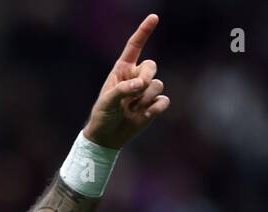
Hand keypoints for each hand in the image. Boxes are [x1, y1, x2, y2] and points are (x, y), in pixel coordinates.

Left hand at [82, 13, 169, 149]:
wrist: (108, 136)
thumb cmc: (103, 115)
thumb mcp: (107, 101)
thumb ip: (123, 89)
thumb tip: (142, 84)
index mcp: (122, 69)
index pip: (134, 46)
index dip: (144, 31)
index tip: (154, 17)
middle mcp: (136, 77)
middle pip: (152, 65)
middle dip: (146, 77)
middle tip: (137, 90)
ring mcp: (146, 91)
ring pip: (157, 85)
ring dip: (145, 98)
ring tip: (132, 109)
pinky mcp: (154, 104)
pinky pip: (163, 100)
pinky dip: (154, 108)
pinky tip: (143, 115)